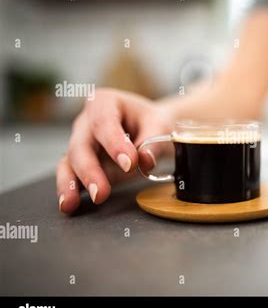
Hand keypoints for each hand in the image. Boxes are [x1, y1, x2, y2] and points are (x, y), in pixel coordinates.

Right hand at [56, 88, 171, 213]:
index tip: (129, 163)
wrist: (149, 127)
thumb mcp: (159, 125)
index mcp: (105, 102)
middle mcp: (86, 121)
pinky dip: (69, 190)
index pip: (104, 122)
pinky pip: (70, 174)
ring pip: (70, 161)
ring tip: (71, 203)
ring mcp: (81, 142)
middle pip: (81, 145)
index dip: (114, 143)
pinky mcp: (81, 162)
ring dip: (71, 184)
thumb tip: (146, 161)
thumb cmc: (151, 123)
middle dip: (90, 170)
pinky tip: (68, 205)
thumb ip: (153, 142)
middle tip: (102, 192)